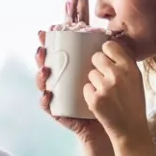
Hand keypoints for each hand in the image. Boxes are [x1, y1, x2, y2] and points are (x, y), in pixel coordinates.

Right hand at [36, 0, 110, 146]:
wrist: (114, 125)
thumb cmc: (113, 98)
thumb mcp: (110, 74)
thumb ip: (108, 58)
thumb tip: (110, 37)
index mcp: (73, 70)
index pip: (59, 54)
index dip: (51, 42)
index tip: (48, 30)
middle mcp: (63, 82)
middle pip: (47, 65)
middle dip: (41, 56)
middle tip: (42, 48)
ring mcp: (59, 96)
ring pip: (44, 84)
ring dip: (40, 76)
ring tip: (45, 70)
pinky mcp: (59, 112)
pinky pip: (48, 106)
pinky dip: (45, 101)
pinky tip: (47, 95)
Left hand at [84, 40, 150, 144]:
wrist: (131, 129)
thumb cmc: (133, 104)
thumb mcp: (136, 80)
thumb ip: (125, 64)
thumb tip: (110, 48)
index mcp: (130, 68)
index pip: (110, 46)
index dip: (105, 52)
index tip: (106, 59)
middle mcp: (119, 75)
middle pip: (96, 58)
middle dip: (97, 66)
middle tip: (104, 78)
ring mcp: (106, 87)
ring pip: (90, 74)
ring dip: (94, 82)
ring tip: (106, 94)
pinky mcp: (96, 99)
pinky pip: (86, 88)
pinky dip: (90, 95)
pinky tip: (101, 102)